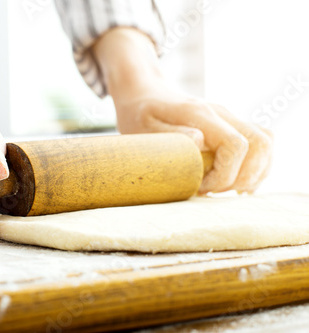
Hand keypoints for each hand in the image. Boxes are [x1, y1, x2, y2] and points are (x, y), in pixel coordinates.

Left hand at [93, 27, 272, 193]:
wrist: (143, 92)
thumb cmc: (138, 113)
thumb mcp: (143, 126)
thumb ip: (172, 134)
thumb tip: (201, 142)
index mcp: (200, 114)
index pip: (236, 145)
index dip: (225, 174)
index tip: (201, 188)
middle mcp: (221, 113)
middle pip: (261, 143)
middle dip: (246, 177)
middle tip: (216, 192)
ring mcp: (228, 118)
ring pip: (265, 142)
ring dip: (255, 172)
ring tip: (229, 189)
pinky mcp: (229, 125)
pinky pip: (259, 142)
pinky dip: (256, 165)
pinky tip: (236, 180)